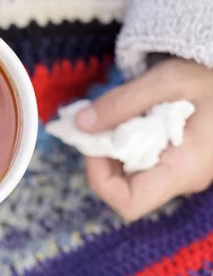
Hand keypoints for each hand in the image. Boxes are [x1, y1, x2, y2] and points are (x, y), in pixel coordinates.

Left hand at [76, 58, 212, 220]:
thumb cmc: (209, 77)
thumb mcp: (164, 81)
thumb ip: (121, 103)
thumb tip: (80, 124)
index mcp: (184, 168)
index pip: (129, 203)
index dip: (100, 179)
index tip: (94, 143)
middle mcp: (183, 178)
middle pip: (124, 189)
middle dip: (102, 158)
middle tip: (99, 123)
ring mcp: (180, 171)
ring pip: (130, 175)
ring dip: (112, 147)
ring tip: (116, 115)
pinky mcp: (177, 160)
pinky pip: (141, 161)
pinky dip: (125, 142)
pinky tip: (130, 117)